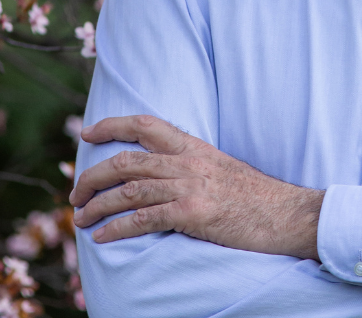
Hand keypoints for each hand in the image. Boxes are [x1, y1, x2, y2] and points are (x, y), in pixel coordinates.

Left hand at [70, 114, 323, 257]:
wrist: (285, 213)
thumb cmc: (253, 195)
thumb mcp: (220, 167)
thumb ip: (191, 165)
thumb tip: (160, 173)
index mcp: (193, 147)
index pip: (145, 125)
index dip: (112, 125)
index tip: (87, 131)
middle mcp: (187, 162)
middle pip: (126, 161)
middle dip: (93, 175)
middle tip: (77, 192)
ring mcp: (190, 186)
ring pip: (129, 190)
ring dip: (97, 205)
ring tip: (81, 218)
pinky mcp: (193, 213)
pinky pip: (143, 219)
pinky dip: (117, 228)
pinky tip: (102, 237)